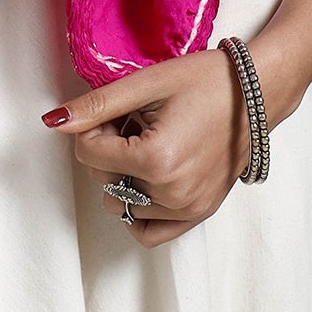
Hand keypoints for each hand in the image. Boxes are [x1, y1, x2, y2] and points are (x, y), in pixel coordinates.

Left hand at [42, 50, 250, 248]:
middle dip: (108, 149)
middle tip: (136, 121)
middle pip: (102, 179)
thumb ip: (97, 105)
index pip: (88, 154)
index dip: (95, 127)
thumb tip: (53, 121)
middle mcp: (172, 192)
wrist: (257, 93)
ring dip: (123, 175)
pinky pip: (148, 231)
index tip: (120, 110)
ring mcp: (187, 208)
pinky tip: (148, 177)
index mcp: (157, 159)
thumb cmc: (207, 81)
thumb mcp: (147, 84)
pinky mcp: (198, 213)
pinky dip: (138, 208)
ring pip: (121, 204)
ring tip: (149, 143)